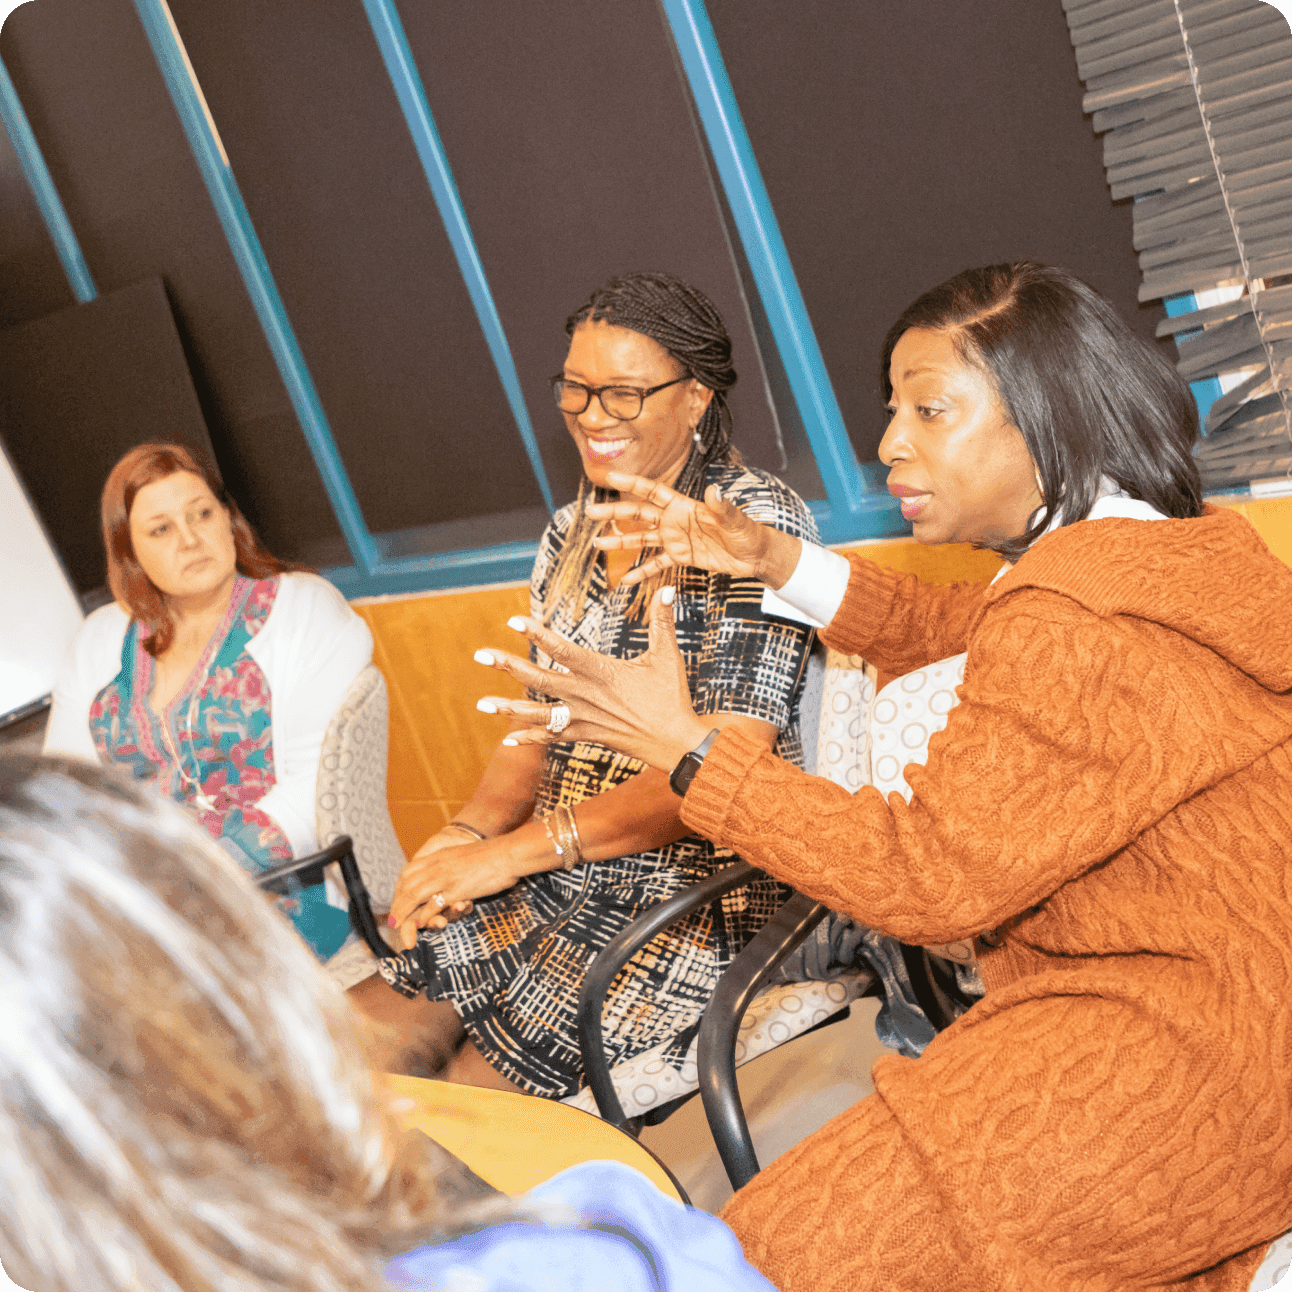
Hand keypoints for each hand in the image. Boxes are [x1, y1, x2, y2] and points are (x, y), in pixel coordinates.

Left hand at [389, 836, 519, 949]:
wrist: (507, 853)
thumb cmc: (491, 854)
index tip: (397, 900)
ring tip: (398, 926)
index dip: (399, 888)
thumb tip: (443, 873)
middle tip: (393, 919)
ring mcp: (445, 878)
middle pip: (407, 885)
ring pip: (414, 896)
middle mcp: (437, 865)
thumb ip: (450, 861)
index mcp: (438, 855)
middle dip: (397, 904)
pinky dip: (424, 916)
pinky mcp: (456, 890)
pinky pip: (433, 905)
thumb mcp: (462, 853)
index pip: (408, 872)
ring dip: (404, 913)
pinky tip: (421, 924)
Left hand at [474, 587, 711, 771]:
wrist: (674, 742)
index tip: (513, 620)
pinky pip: (552, 738)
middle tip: (480, 655)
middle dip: (507, 666)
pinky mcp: (586, 736)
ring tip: (481, 704)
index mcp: (600, 671)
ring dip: (508, 709)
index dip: (536, 634)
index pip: (562, 649)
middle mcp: (585, 695)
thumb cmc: (671, 697)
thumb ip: (662, 622)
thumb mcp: (667, 656)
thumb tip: (667, 590)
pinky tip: (508, 740)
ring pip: (538, 713)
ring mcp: (583, 718)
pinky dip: (530, 739)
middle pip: (538, 679)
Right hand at [585, 471, 799, 588]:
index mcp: (685, 506)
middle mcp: (675, 521)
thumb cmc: (748, 533)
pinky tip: (625, 581)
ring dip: (620, 541)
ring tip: (597, 544)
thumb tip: (716, 490)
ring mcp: (676, 540)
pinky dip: (641, 573)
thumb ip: (723, 507)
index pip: (653, 491)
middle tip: (591, 512)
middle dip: (615, 513)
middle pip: (639, 514)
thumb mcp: (736, 520)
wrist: (755, 555)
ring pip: (642, 539)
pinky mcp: (681, 558)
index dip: (632, 484)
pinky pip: (656, 565)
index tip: (610, 477)